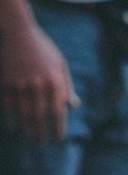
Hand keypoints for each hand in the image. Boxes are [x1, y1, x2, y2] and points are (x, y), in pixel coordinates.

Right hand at [1, 22, 78, 141]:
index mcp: (54, 81)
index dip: (58, 129)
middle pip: (40, 118)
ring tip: (29, 139)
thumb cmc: (42, 48)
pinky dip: (10, 118)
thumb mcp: (60, 64)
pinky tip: (13, 128)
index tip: (58, 139)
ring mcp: (21, 83)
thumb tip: (73, 107)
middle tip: (41, 143)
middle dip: (41, 134)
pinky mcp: (7, 81)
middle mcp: (38, 85)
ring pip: (24, 114)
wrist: (18, 30)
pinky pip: (8, 105)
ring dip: (27, 130)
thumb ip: (67, 86)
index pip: (58, 113)